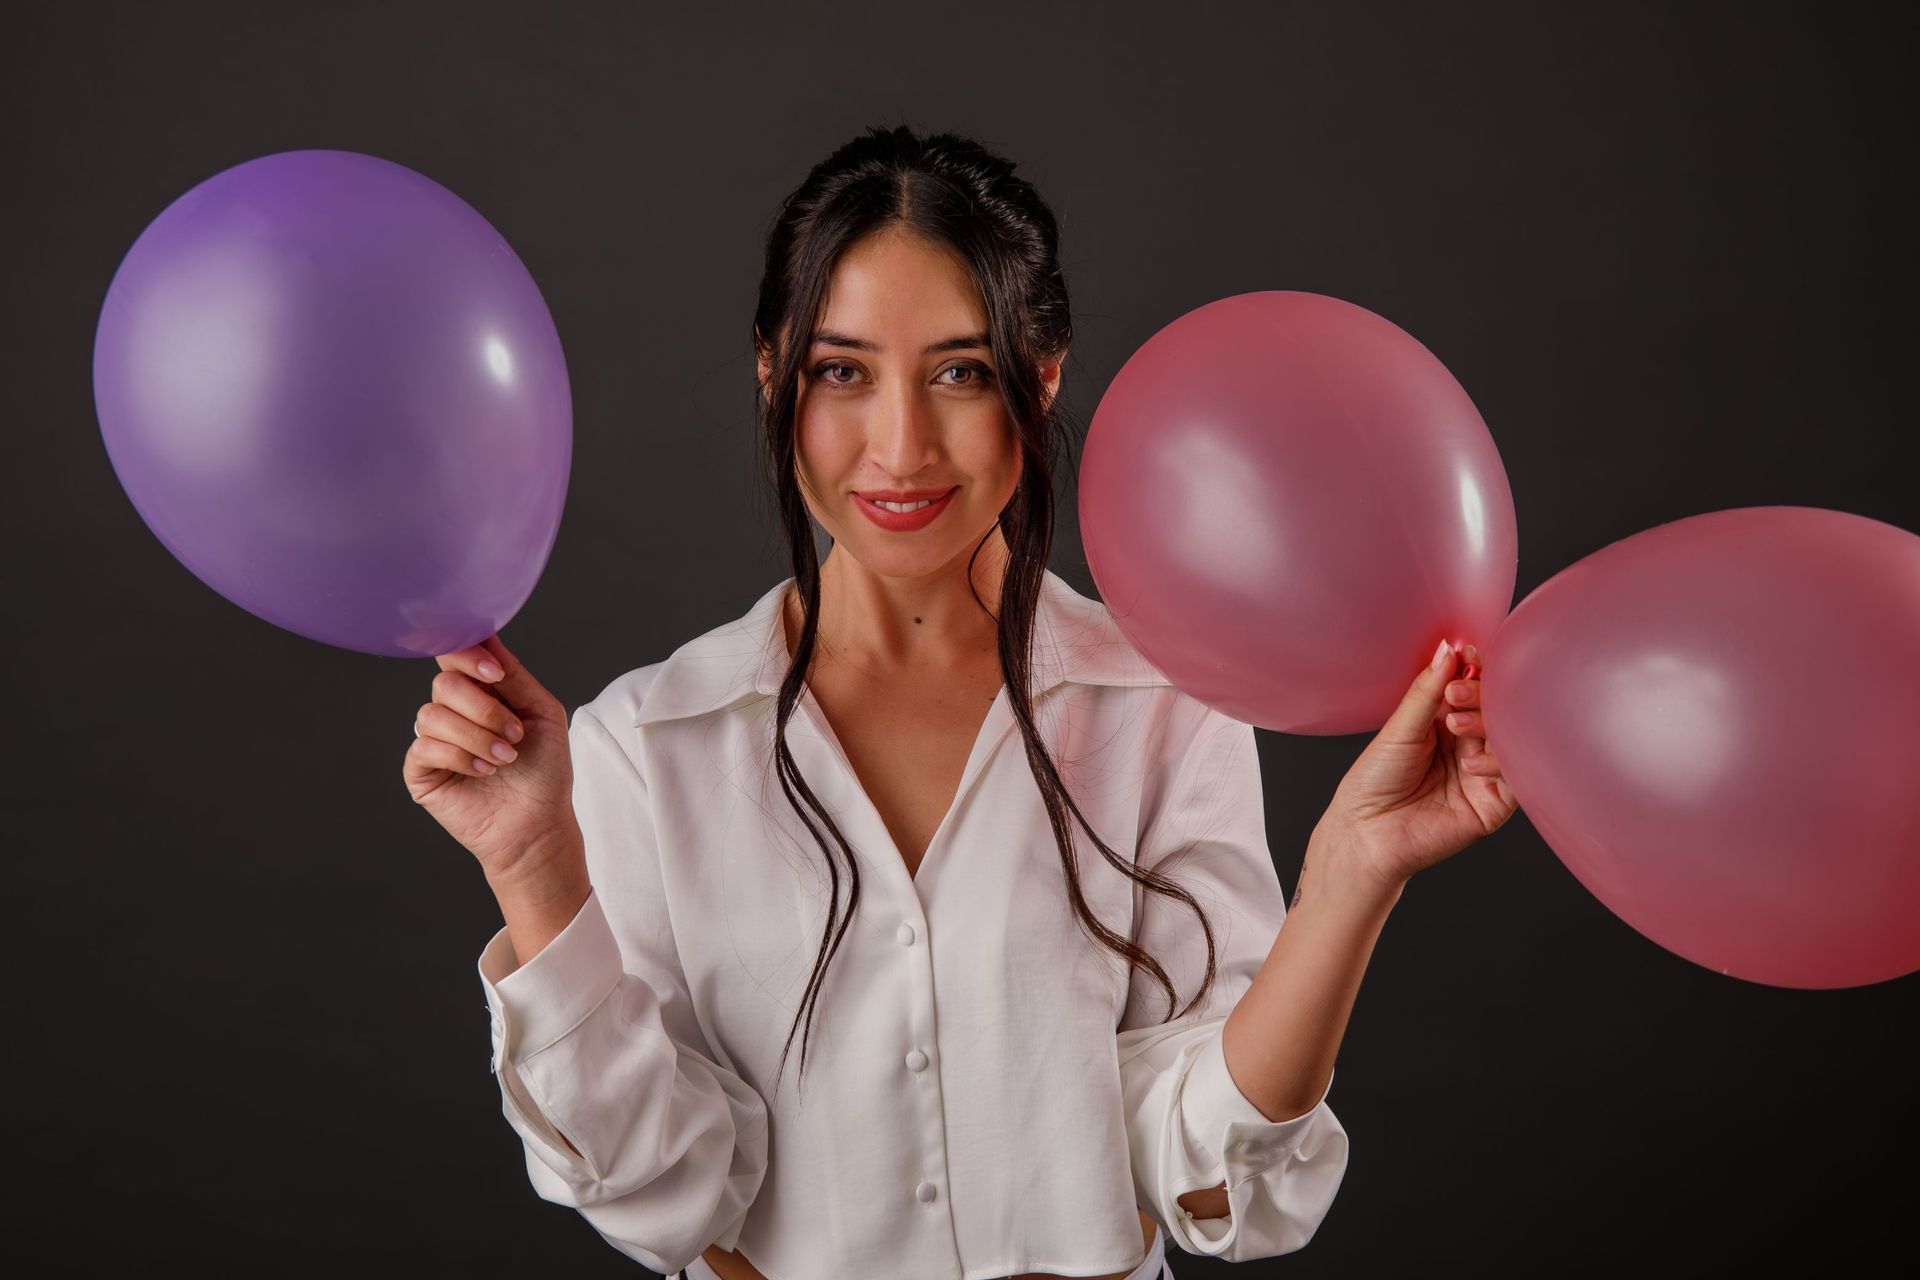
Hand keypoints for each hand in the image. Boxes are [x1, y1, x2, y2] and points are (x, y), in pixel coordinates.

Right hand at [403, 631, 581, 886]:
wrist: (538, 823)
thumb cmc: (545, 770)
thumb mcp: (542, 712)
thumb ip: (514, 674)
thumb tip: (487, 635)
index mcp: (482, 692)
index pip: (458, 656)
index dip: (469, 657)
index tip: (495, 674)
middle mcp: (454, 711)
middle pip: (445, 683)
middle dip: (484, 709)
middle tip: (513, 735)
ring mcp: (435, 740)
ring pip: (433, 715)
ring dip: (476, 737)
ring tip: (504, 760)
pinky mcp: (422, 770)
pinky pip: (424, 747)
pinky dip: (459, 757)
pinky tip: (482, 772)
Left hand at [1322, 639, 1518, 889]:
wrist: (1365, 832)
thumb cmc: (1374, 781)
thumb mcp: (1400, 728)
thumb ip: (1427, 691)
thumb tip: (1448, 649)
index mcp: (1446, 722)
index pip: (1473, 689)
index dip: (1473, 670)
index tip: (1467, 653)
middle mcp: (1469, 744)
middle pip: (1495, 710)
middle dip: (1482, 695)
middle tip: (1458, 692)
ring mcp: (1484, 772)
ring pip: (1508, 738)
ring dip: (1489, 725)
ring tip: (1457, 725)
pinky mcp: (1494, 803)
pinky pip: (1515, 777)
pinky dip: (1500, 762)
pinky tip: (1473, 761)